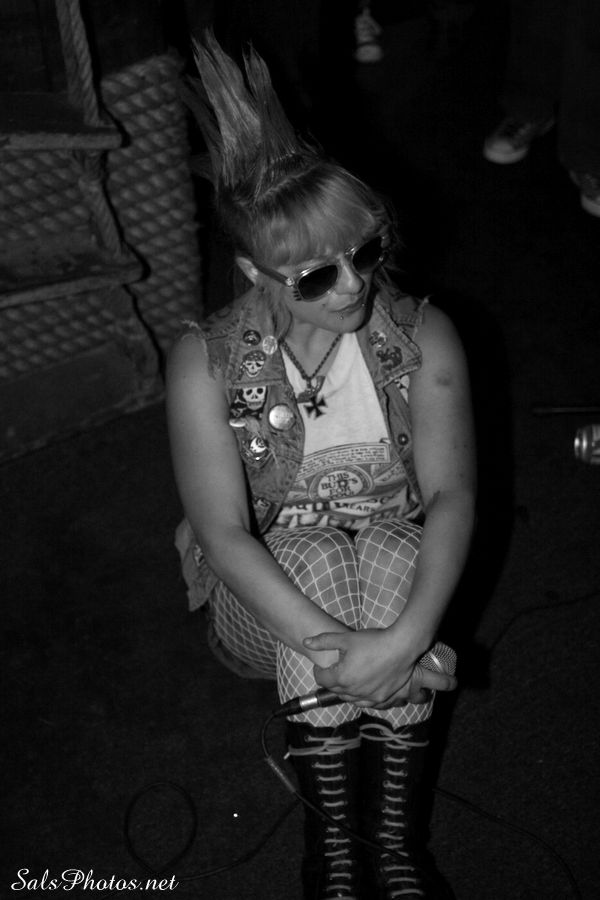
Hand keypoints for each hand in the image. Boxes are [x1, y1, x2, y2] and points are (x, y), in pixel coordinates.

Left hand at [303, 629, 456, 708]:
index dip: (319, 671)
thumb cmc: (373, 641)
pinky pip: (367, 703)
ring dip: (346, 690)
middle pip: (335, 690)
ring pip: (350, 699)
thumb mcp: (345, 638)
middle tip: (336, 669)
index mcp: (342, 678)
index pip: (322, 679)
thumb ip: (324, 641)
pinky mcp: (383, 698)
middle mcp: (354, 691)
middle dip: (332, 680)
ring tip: (349, 678)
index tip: (322, 666)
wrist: (401, 646)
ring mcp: (369, 697)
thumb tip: (306, 642)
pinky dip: (362, 697)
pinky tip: (364, 688)